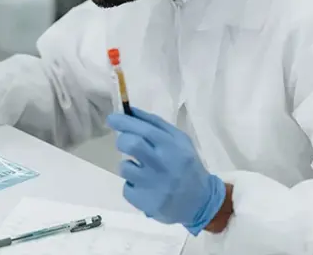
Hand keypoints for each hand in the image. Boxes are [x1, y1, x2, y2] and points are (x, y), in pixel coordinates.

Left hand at [106, 107, 226, 234]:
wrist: (201, 201)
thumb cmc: (186, 165)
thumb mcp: (179, 140)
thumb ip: (155, 124)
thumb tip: (129, 111)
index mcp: (173, 147)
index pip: (144, 130)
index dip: (125, 122)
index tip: (112, 118)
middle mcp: (163, 165)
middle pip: (131, 145)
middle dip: (122, 141)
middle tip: (124, 143)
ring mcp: (153, 185)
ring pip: (124, 168)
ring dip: (128, 166)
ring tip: (141, 169)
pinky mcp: (145, 202)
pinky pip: (127, 188)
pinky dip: (132, 185)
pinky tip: (145, 186)